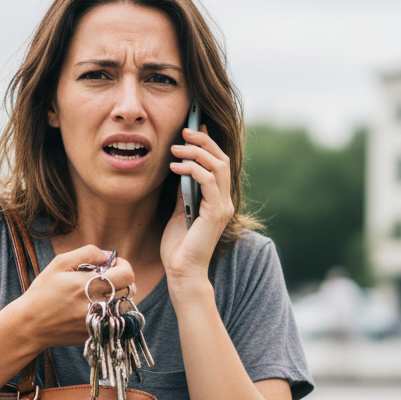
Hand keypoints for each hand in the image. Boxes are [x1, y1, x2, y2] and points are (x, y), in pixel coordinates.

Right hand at [7, 244, 135, 349]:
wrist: (30, 325)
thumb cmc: (43, 292)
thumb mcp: (60, 263)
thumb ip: (87, 253)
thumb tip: (107, 255)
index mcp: (89, 285)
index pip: (127, 275)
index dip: (123, 265)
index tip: (112, 265)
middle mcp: (97, 305)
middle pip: (130, 290)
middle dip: (121, 281)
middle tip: (104, 279)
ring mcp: (98, 322)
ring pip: (124, 306)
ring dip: (117, 297)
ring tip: (98, 294)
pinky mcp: (96, 334)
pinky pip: (114, 319)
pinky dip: (108, 311)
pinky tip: (92, 307)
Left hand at [162, 124, 232, 287]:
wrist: (181, 272)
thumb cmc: (178, 246)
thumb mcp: (179, 210)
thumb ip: (184, 190)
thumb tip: (181, 167)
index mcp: (218, 199)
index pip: (219, 163)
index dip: (208, 142)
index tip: (193, 127)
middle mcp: (224, 201)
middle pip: (222, 159)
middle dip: (203, 140)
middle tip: (184, 130)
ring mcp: (222, 206)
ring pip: (218, 166)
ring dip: (196, 152)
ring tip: (175, 148)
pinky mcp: (215, 213)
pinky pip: (208, 181)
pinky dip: (192, 169)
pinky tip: (175, 167)